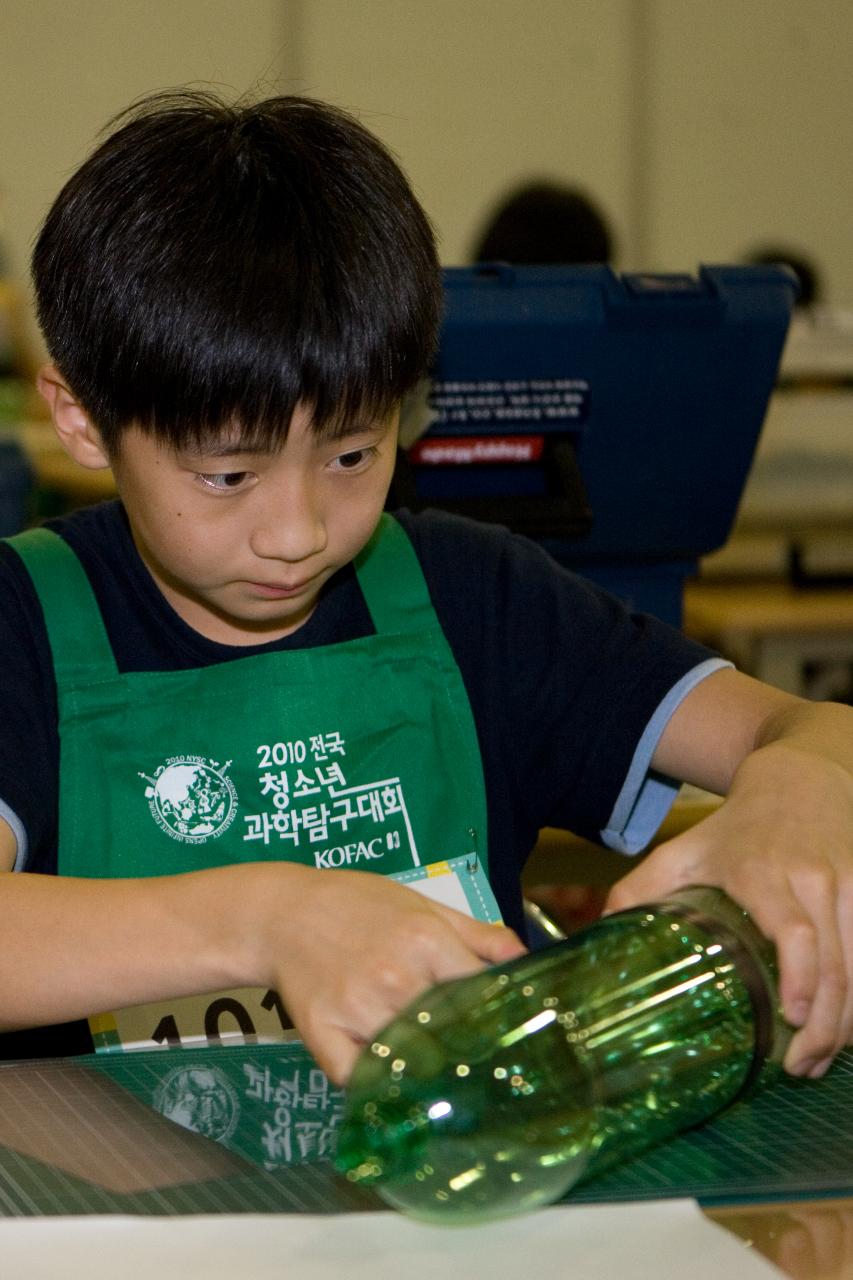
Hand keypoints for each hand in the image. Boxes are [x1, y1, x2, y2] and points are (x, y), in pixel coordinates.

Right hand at [249, 865, 525, 1083]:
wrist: (284, 912)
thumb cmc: (359, 905)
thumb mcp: (425, 905)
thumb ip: (480, 935)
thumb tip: (527, 961)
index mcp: (427, 942)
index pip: (479, 995)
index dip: (495, 1018)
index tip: (507, 1036)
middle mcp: (396, 978)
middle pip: (450, 1033)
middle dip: (466, 1050)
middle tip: (482, 1069)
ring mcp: (357, 1009)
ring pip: (410, 1060)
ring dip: (426, 1071)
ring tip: (441, 1080)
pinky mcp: (323, 1034)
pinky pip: (358, 1079)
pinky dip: (376, 1088)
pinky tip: (390, 1084)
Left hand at [604, 741, 852, 1078]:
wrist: (800, 781)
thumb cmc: (734, 829)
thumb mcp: (681, 850)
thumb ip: (638, 891)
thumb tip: (596, 937)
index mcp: (762, 872)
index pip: (794, 929)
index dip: (799, 976)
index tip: (790, 1018)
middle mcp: (812, 880)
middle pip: (835, 963)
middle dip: (824, 1026)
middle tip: (798, 1068)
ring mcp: (849, 888)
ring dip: (845, 1023)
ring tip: (818, 1062)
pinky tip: (841, 1030)